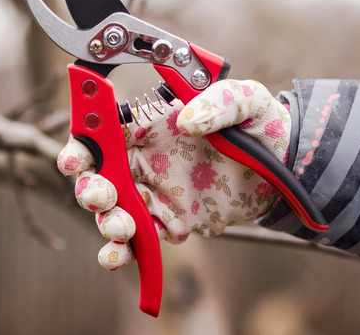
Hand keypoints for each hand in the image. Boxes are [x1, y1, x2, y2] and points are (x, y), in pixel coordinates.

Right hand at [57, 80, 288, 269]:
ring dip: (107, 223)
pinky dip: (124, 252)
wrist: (285, 169)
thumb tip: (189, 120)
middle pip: (97, 176)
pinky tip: (118, 258)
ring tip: (122, 229)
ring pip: (112, 212)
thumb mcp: (247, 100)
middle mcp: (142, 161)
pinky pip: (139, 240)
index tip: (74, 159)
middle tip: (101, 197)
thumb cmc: (258, 126)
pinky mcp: (169, 222)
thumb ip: (219, 102)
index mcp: (148, 127)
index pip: (100, 133)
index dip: (80, 145)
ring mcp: (153, 194)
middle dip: (89, 189)